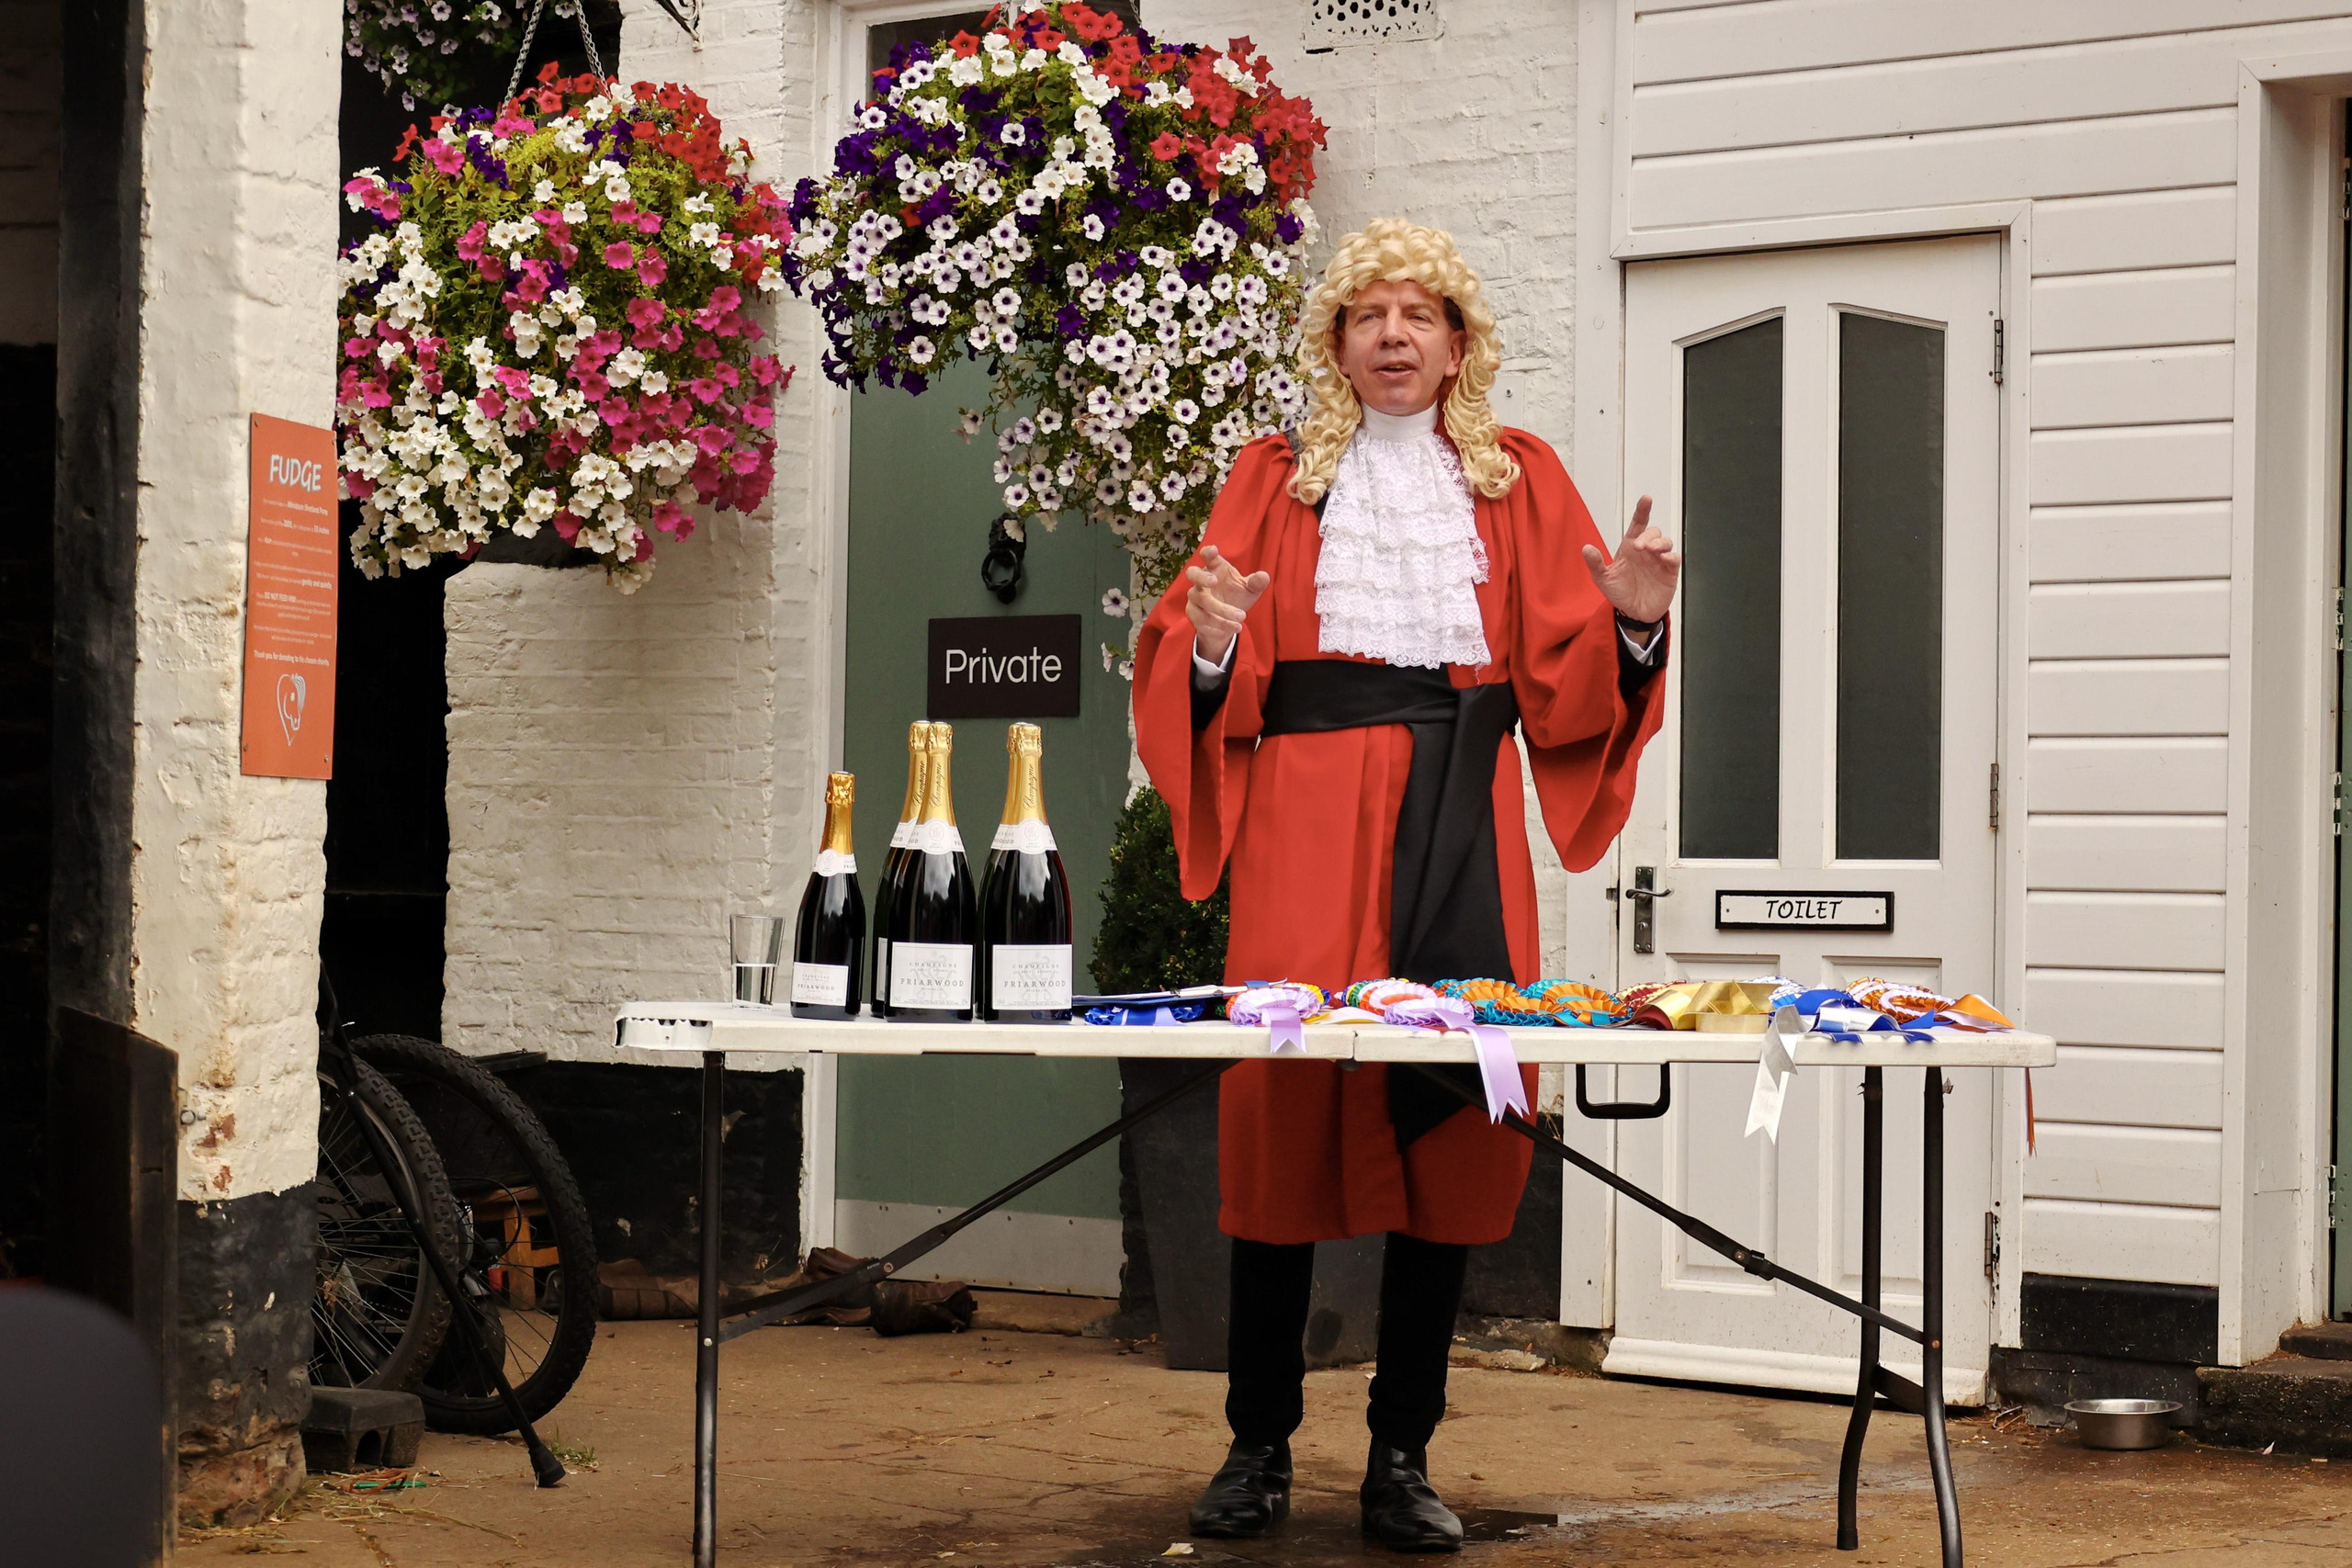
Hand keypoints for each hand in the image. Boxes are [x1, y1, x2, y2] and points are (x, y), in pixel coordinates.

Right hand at [1185, 544, 1269, 664]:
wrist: (1226, 623)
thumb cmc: (1236, 597)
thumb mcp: (1250, 590)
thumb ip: (1256, 583)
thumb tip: (1264, 576)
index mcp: (1215, 568)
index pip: (1208, 556)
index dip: (1208, 553)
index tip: (1213, 550)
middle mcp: (1201, 581)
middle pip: (1192, 573)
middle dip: (1202, 576)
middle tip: (1214, 581)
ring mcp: (1195, 597)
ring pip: (1202, 600)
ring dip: (1222, 609)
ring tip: (1242, 616)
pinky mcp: (1193, 613)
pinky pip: (1203, 618)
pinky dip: (1221, 623)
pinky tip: (1235, 626)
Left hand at [1581, 495, 1679, 625]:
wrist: (1633, 613)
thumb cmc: (1620, 592)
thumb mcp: (1603, 579)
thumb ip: (1595, 564)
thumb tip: (1586, 548)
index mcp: (1630, 547)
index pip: (1638, 524)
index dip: (1642, 511)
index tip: (1646, 499)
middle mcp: (1646, 551)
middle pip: (1653, 532)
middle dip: (1648, 536)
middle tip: (1640, 547)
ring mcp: (1659, 560)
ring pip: (1665, 542)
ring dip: (1659, 543)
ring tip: (1651, 551)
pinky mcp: (1669, 572)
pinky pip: (1674, 558)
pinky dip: (1671, 556)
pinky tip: (1663, 559)